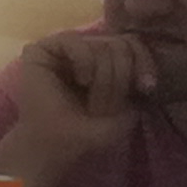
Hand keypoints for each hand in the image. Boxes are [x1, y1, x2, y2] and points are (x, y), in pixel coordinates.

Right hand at [0, 28, 154, 186]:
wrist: (57, 145)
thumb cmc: (89, 132)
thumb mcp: (127, 108)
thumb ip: (137, 79)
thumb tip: (141, 59)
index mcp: (105, 62)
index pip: (131, 42)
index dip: (143, 60)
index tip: (146, 88)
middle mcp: (84, 51)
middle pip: (119, 43)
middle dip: (120, 76)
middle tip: (107, 103)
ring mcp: (62, 50)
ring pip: (100, 44)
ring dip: (103, 77)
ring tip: (89, 96)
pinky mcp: (40, 51)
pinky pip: (73, 40)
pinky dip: (84, 60)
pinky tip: (81, 79)